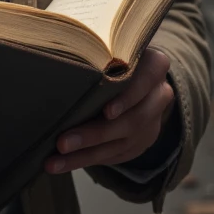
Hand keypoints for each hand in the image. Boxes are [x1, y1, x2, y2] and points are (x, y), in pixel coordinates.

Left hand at [44, 46, 174, 174]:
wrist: (134, 78)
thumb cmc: (110, 56)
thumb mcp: (110, 49)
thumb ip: (96, 54)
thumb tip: (57, 58)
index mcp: (154, 66)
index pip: (147, 80)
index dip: (128, 97)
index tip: (107, 112)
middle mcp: (158, 96)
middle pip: (130, 120)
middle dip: (94, 134)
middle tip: (62, 143)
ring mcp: (151, 123)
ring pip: (120, 144)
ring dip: (84, 155)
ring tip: (54, 161)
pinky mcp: (139, 143)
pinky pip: (114, 156)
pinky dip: (86, 160)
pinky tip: (62, 164)